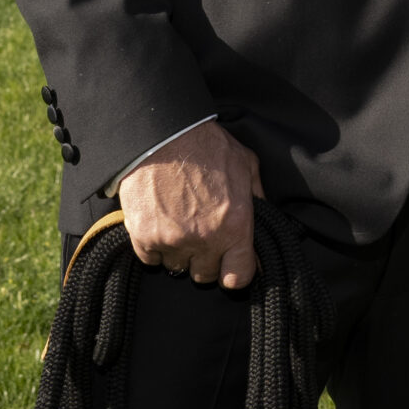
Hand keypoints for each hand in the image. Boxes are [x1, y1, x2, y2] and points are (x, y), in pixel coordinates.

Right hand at [118, 122, 263, 288]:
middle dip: (205, 258)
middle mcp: (205, 239)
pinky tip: (160, 223)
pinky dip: (154, 246)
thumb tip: (263, 220)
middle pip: (205, 275)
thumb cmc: (206, 145)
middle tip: (201, 233)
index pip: (239, 276)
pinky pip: (150, 259)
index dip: (236, 271)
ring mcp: (173, 241)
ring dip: (179, 252)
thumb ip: (257, 196)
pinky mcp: (144, 237)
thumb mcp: (245, 164)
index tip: (231, 263)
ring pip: (177, 268)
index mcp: (234, 224)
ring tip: (179, 224)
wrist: (162, 133)